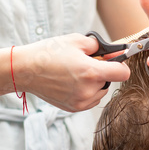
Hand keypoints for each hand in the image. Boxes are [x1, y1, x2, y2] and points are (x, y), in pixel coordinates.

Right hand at [14, 34, 129, 111]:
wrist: (25, 70)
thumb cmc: (48, 53)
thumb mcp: (76, 41)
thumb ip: (100, 46)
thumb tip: (115, 51)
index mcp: (91, 72)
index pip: (123, 73)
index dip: (121, 64)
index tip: (115, 60)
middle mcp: (88, 90)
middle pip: (111, 82)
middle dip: (104, 72)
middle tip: (87, 63)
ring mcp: (81, 102)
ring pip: (101, 92)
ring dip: (95, 83)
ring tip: (77, 73)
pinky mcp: (74, 108)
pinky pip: (90, 100)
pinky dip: (87, 91)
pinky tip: (72, 82)